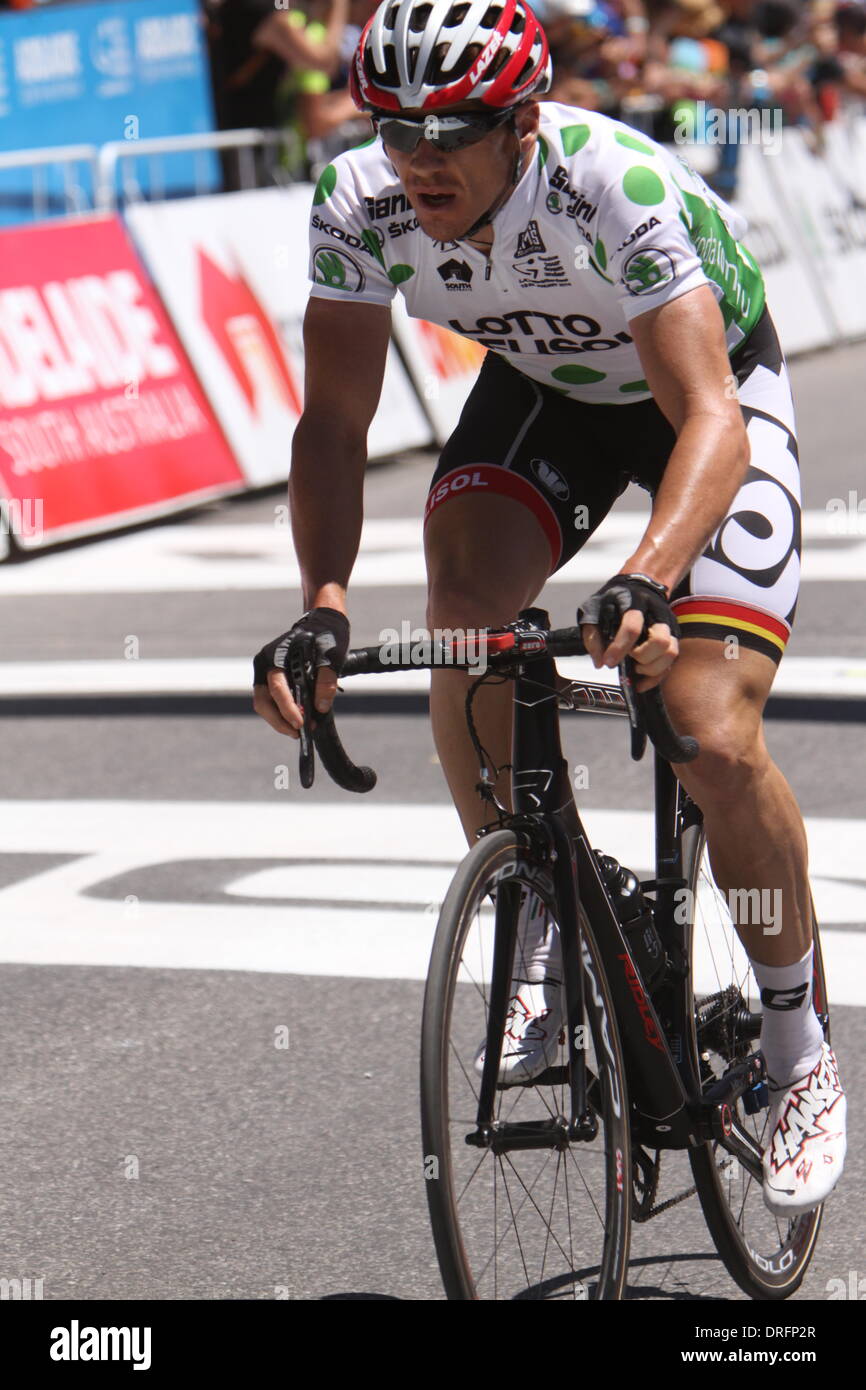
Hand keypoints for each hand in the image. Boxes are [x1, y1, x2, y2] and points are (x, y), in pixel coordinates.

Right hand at [252, 608, 348, 737]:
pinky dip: (282, 713)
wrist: (322, 624)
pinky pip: (271, 701)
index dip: (288, 708)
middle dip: (280, 720)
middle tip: (299, 733)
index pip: (277, 688)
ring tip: (299, 730)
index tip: (300, 724)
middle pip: (264, 701)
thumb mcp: (331, 655)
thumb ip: (326, 681)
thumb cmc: (326, 636)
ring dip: (280, 720)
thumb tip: (320, 708)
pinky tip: (297, 719)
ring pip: (265, 705)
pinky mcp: (271, 679)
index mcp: (276, 655)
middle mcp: (265, 664)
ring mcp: (265, 672)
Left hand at [578, 574, 678, 693]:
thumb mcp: (595, 611)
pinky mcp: (673, 637)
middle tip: (629, 659)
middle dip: (642, 657)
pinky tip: (641, 682)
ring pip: (671, 652)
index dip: (620, 648)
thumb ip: (593, 637)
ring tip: (636, 668)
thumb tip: (600, 662)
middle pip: (660, 641)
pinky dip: (657, 676)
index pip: (632, 627)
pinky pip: (671, 662)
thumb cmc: (614, 600)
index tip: (609, 662)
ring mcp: (668, 626)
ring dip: (652, 668)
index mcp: (634, 603)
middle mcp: (656, 614)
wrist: (639, 585)